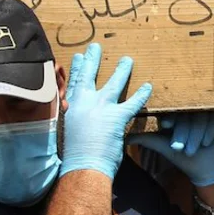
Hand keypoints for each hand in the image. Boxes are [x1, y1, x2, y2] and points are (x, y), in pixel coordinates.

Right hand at [60, 42, 152, 179]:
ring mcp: (100, 108)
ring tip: (127, 60)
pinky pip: (133, 103)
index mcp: (69, 107)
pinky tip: (148, 86)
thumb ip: (72, 120)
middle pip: (88, 75)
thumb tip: (76, 119)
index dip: (77, 69)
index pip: (73, 83)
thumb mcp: (65, 132)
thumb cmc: (72, 156)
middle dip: (92, 60)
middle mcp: (83, 103)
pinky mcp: (116, 117)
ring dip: (122, 70)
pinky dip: (141, 94)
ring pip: (114, 83)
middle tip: (96, 47)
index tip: (79, 57)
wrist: (82, 167)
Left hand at [131, 112, 213, 186]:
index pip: (175, 112)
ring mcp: (212, 114)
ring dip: (195, 133)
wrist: (212, 174)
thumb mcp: (168, 150)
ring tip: (193, 149)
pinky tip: (207, 142)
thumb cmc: (189, 161)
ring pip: (200, 117)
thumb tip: (127, 138)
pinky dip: (209, 129)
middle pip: (187, 114)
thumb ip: (150, 140)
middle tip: (180, 147)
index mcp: (182, 117)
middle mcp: (197, 113)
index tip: (165, 126)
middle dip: (182, 131)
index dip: (170, 119)